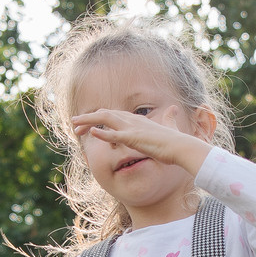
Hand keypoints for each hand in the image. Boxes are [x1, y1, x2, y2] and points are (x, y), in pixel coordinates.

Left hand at [69, 108, 212, 177]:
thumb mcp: (170, 127)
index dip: (98, 118)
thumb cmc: (176, 141)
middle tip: (73, 125)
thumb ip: (169, 119)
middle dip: (87, 118)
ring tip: (74, 126)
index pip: (113, 114)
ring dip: (88, 121)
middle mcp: (133, 120)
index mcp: (137, 119)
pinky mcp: (134, 138)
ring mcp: (133, 128)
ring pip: (105, 120)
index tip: (87, 125)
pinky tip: (91, 134)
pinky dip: (102, 134)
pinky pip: (114, 135)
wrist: (182, 148)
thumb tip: (174, 108)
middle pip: (104, 114)